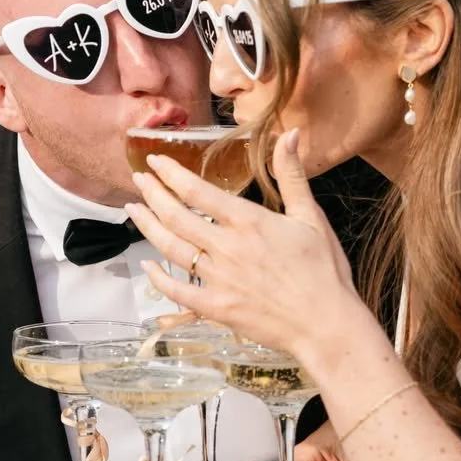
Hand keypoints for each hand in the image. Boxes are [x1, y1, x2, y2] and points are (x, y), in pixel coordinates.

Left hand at [125, 129, 367, 357]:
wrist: (326, 325)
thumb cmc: (323, 270)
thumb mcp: (311, 217)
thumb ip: (292, 175)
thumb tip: (290, 134)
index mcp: (247, 222)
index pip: (196, 191)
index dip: (171, 174)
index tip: (155, 161)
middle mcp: (226, 247)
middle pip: (175, 216)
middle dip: (152, 194)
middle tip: (138, 180)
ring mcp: (218, 279)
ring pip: (171, 248)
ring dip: (148, 226)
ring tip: (133, 210)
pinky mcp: (216, 307)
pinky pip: (177, 290)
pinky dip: (158, 277)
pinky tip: (147, 265)